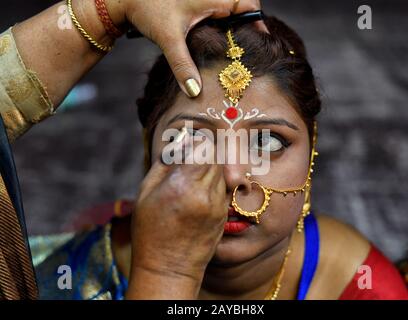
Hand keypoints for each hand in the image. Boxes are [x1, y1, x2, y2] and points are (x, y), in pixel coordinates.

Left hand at [108, 0, 265, 96]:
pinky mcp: (197, 4)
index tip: (259, 45)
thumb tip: (194, 91)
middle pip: (242, 9)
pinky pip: (217, 12)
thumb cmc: (148, 8)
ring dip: (232, 28)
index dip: (258, 24)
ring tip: (231, 52)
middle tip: (243, 54)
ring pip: (230, 11)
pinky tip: (214, 43)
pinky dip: (219, 26)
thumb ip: (182, 65)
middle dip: (245, 30)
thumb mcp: (169, 39)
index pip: (250, 6)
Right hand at [126, 137, 226, 297]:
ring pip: (222, 171)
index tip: (187, 147)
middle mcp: (203, 193)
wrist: (168, 267)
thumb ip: (165, 162)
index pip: (203, 147)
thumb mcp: (146, 192)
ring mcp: (217, 205)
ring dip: (210, 168)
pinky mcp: (223, 214)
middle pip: (216, 157)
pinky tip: (198, 195)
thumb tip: (180, 139)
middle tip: (190, 160)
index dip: (196, 143)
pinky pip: (223, 188)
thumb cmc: (150, 230)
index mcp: (181, 185)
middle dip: (205, 153)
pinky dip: (213, 184)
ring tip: (192, 180)